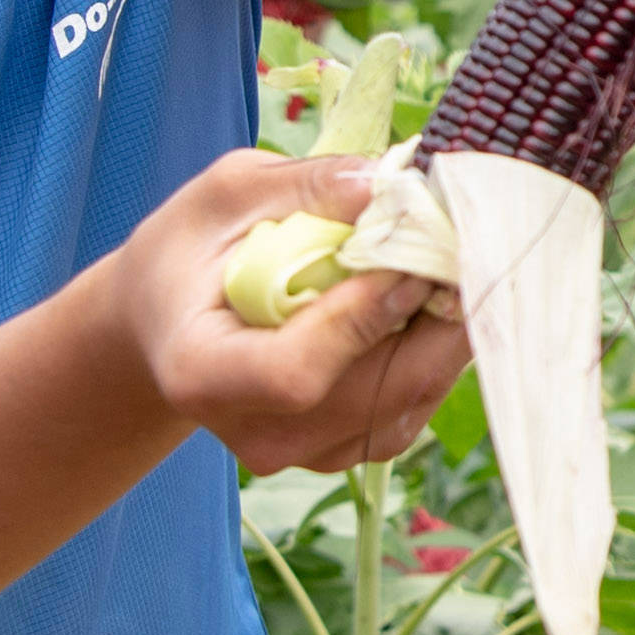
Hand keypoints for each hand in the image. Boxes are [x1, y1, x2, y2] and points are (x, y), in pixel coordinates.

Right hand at [131, 148, 465, 475]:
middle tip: (467, 237)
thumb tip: (396, 182)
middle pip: (380, 391)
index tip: (406, 257)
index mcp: (203, 375)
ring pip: (414, 395)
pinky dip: (439, 344)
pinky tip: (429, 294)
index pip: (296, 372)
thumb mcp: (228, 196)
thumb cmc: (190, 253)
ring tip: (449, 257)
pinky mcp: (348, 449)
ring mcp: (308, 452)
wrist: (168, 326)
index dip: (364, 317)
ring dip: (449, 324)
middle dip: (438, 310)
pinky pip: (419, 400)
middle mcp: (259, 434)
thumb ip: (308, 187)